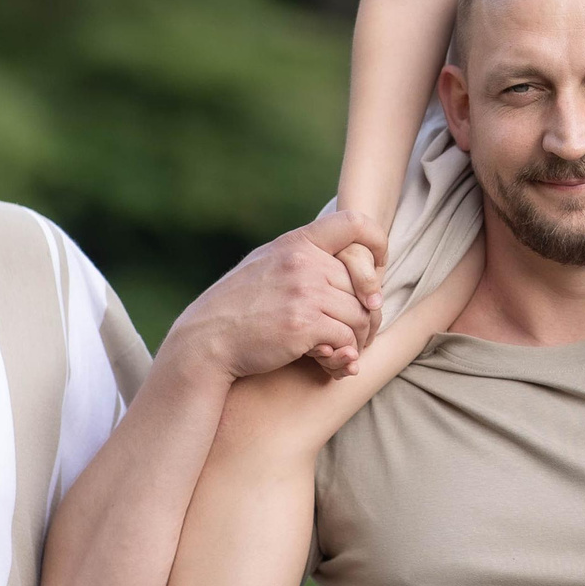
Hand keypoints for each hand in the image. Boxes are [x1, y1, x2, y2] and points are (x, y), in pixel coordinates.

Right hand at [171, 212, 386, 381]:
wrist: (206, 341)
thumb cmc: (237, 308)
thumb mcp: (264, 265)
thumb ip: (300, 257)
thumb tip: (347, 265)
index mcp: (296, 243)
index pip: (353, 222)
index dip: (377, 242)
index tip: (378, 268)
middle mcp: (303, 262)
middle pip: (363, 285)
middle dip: (367, 313)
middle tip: (360, 334)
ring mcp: (305, 292)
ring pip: (361, 315)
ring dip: (358, 339)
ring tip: (345, 352)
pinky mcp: (305, 325)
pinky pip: (347, 339)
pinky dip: (344, 355)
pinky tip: (332, 362)